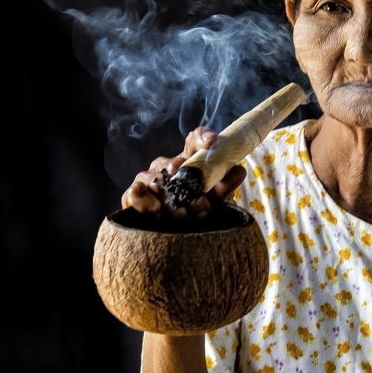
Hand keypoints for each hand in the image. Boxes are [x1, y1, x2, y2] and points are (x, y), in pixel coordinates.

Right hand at [121, 127, 246, 218]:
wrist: (180, 234)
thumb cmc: (200, 210)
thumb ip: (225, 185)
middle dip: (186, 179)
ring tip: (181, 214)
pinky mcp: (133, 197)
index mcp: (189, 160)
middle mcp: (166, 166)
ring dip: (169, 195)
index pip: (195, 140)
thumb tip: (238, 171)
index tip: (212, 143)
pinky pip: (133, 193)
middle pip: (173, 164)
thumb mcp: (216, 198)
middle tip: (197, 196)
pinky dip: (139, 196)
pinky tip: (145, 197)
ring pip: (155, 180)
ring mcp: (148, 180)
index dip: (203, 139)